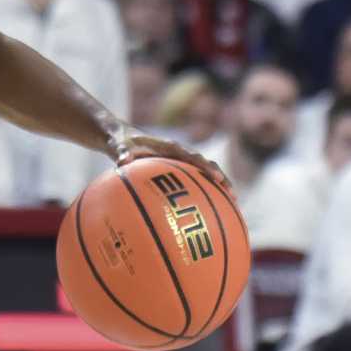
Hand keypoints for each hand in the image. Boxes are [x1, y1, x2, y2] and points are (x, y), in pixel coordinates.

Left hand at [106, 127, 234, 197]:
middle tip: (233, 196)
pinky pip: (193, 182)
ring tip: (231, 206)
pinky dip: (203, 193)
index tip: (215, 177)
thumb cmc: (120, 142)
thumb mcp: (118, 144)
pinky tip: (208, 212)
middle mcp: (179, 153)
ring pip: (204, 174)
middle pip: (206, 165)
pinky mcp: (177, 171)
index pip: (192, 156)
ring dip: (218, 188)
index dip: (204, 165)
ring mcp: (180, 162)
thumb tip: (122, 159)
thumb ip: (121, 151)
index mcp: (169, 146)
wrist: (122, 138)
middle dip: (221, 179)